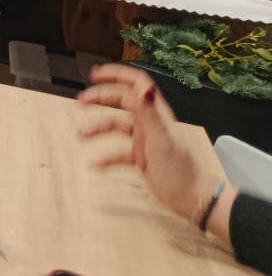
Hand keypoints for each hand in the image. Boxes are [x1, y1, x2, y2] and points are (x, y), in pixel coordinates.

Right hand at [78, 65, 221, 225]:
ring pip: (116, 126)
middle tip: (81, 101)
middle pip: (122, 101)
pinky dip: (106, 157)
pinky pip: (118, 153)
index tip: (95, 75)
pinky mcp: (141, 158)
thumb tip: (144, 88)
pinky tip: (97, 164)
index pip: (137, 84)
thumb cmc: (182, 171)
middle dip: (101, 98)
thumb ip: (151, 114)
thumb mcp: (163, 140)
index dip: (117, 75)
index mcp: (156, 114)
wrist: (194, 200)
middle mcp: (149, 123)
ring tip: (83, 135)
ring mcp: (145, 140)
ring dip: (99, 128)